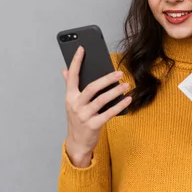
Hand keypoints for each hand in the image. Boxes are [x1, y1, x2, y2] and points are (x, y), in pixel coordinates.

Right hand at [62, 45, 131, 166]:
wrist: (77, 143)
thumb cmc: (77, 119)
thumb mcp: (71, 103)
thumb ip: (69, 85)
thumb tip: (64, 69)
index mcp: (70, 97)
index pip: (72, 76)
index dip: (76, 62)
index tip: (82, 49)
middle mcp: (75, 105)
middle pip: (91, 88)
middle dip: (106, 79)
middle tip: (119, 73)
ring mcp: (84, 116)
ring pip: (101, 100)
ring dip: (115, 91)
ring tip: (126, 85)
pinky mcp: (93, 125)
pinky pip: (109, 113)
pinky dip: (119, 105)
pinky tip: (127, 99)